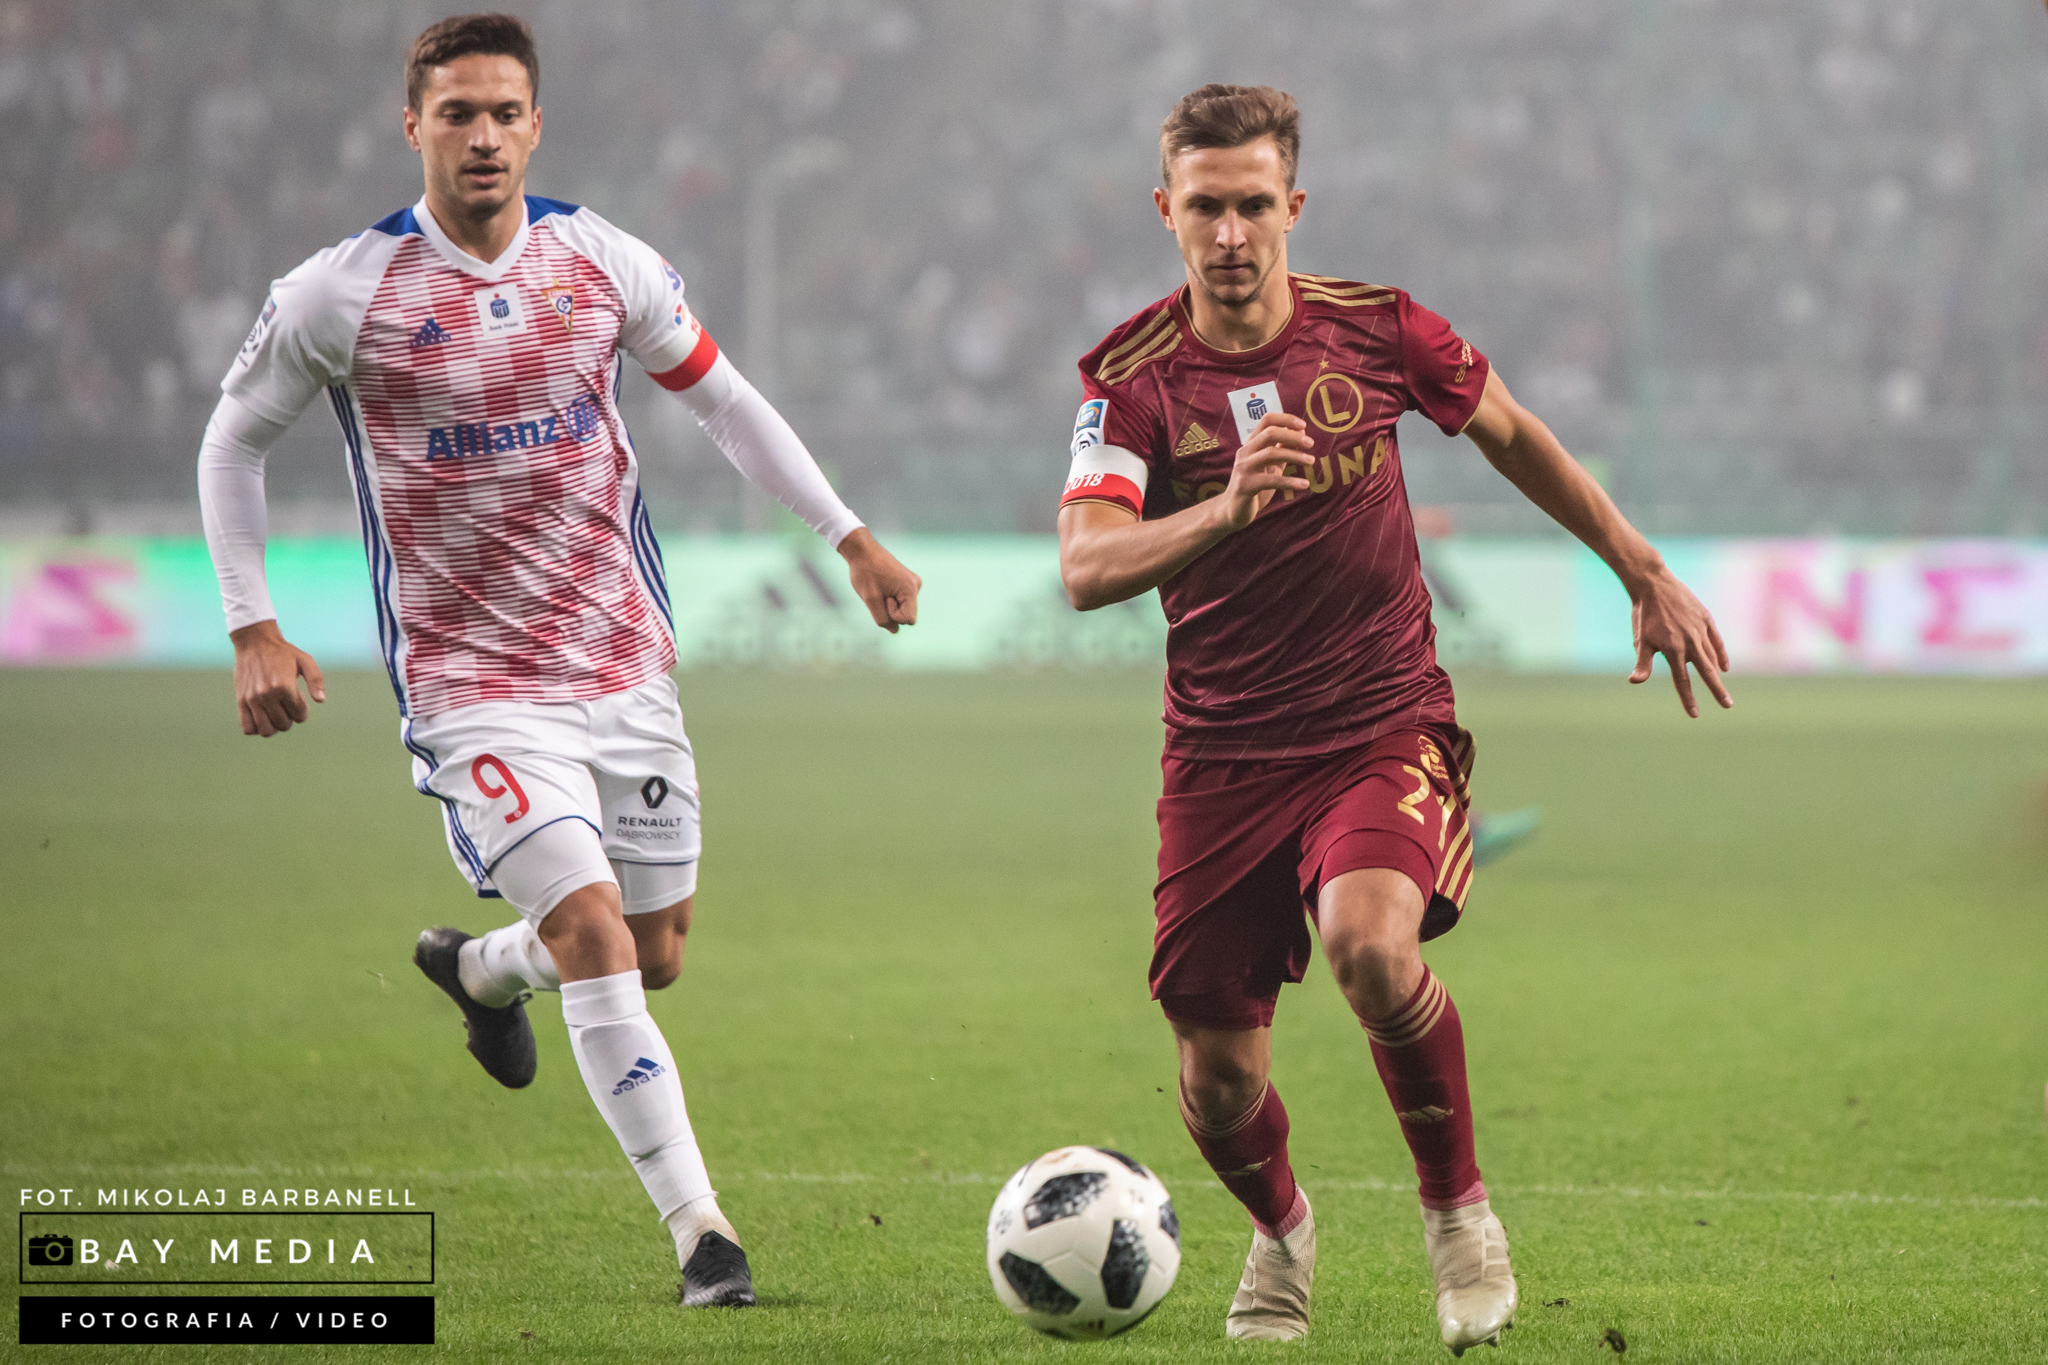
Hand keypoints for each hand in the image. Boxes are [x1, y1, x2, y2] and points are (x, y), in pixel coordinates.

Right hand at [230, 620, 325, 735]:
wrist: (255, 642)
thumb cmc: (283, 652)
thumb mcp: (305, 660)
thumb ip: (316, 680)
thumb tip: (321, 700)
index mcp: (284, 686)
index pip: (299, 716)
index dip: (302, 710)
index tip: (298, 696)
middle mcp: (266, 695)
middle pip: (283, 725)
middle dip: (290, 717)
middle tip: (286, 703)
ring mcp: (252, 699)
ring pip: (266, 731)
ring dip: (274, 725)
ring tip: (275, 711)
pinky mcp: (241, 700)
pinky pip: (247, 727)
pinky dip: (256, 728)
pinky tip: (262, 716)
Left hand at [836, 528, 920, 632]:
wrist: (862, 550)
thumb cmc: (865, 573)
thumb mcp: (870, 600)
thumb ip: (883, 619)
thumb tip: (894, 631)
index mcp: (910, 589)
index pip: (908, 620)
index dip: (893, 615)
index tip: (883, 599)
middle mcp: (916, 586)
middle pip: (906, 614)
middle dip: (890, 610)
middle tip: (879, 593)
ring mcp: (912, 583)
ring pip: (902, 607)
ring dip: (888, 604)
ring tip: (878, 588)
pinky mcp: (906, 581)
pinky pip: (899, 600)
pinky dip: (889, 598)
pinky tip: (880, 586)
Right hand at [1215, 413, 1315, 530]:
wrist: (1232, 511)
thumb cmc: (1254, 485)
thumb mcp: (1270, 465)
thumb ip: (1282, 449)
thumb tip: (1302, 433)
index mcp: (1251, 444)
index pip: (1266, 420)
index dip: (1286, 419)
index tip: (1304, 426)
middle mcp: (1245, 453)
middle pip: (1270, 433)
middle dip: (1292, 436)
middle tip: (1311, 444)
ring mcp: (1244, 468)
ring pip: (1271, 453)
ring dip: (1295, 455)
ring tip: (1311, 461)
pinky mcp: (1245, 486)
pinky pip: (1272, 480)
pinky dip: (1290, 481)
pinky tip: (1305, 484)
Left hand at [1628, 570, 1731, 717]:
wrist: (1653, 584)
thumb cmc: (1644, 615)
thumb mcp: (1641, 640)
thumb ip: (1642, 663)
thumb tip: (1634, 682)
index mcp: (1674, 650)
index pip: (1683, 680)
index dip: (1688, 698)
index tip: (1695, 714)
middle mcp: (1690, 642)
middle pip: (1706, 671)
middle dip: (1717, 690)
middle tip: (1727, 705)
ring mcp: (1700, 630)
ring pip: (1712, 656)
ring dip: (1717, 674)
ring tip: (1721, 689)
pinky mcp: (1706, 619)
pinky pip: (1717, 640)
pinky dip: (1721, 654)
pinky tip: (1724, 666)